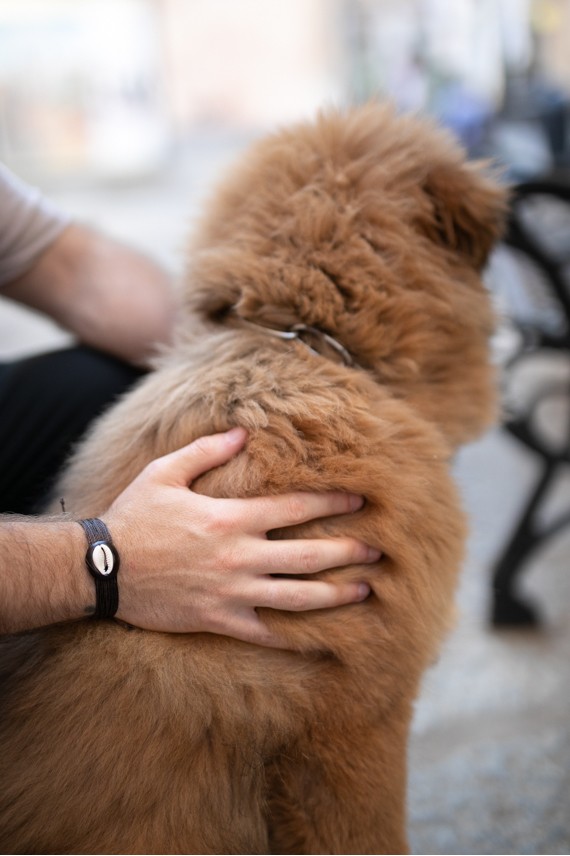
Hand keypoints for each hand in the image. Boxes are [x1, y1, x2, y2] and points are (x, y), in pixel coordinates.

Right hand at [106, 427, 377, 645]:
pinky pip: (265, 631)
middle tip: (378, 551)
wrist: (102, 569)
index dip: (332, 501)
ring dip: (335, 593)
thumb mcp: (165, 473)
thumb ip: (206, 451)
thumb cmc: (134, 517)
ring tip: (364, 591)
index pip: (295, 507)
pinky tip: (319, 639)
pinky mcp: (219, 619)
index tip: (361, 500)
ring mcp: (232, 591)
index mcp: (231, 517)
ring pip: (297, 596)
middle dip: (348, 551)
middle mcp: (240, 556)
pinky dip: (293, 637)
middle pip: (308, 554)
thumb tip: (242, 433)